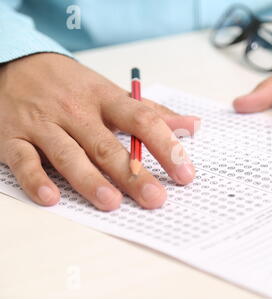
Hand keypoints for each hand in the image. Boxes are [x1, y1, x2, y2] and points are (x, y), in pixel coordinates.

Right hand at [0, 53, 197, 210]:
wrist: (14, 63)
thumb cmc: (71, 85)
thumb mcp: (111, 92)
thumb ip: (152, 112)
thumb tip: (193, 126)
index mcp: (104, 98)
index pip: (142, 120)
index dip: (166, 146)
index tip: (185, 172)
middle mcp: (76, 111)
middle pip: (107, 145)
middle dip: (133, 173)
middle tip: (155, 197)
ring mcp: (43, 125)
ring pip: (68, 154)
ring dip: (90, 180)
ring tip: (112, 202)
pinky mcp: (13, 138)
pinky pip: (24, 161)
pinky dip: (36, 179)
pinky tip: (51, 198)